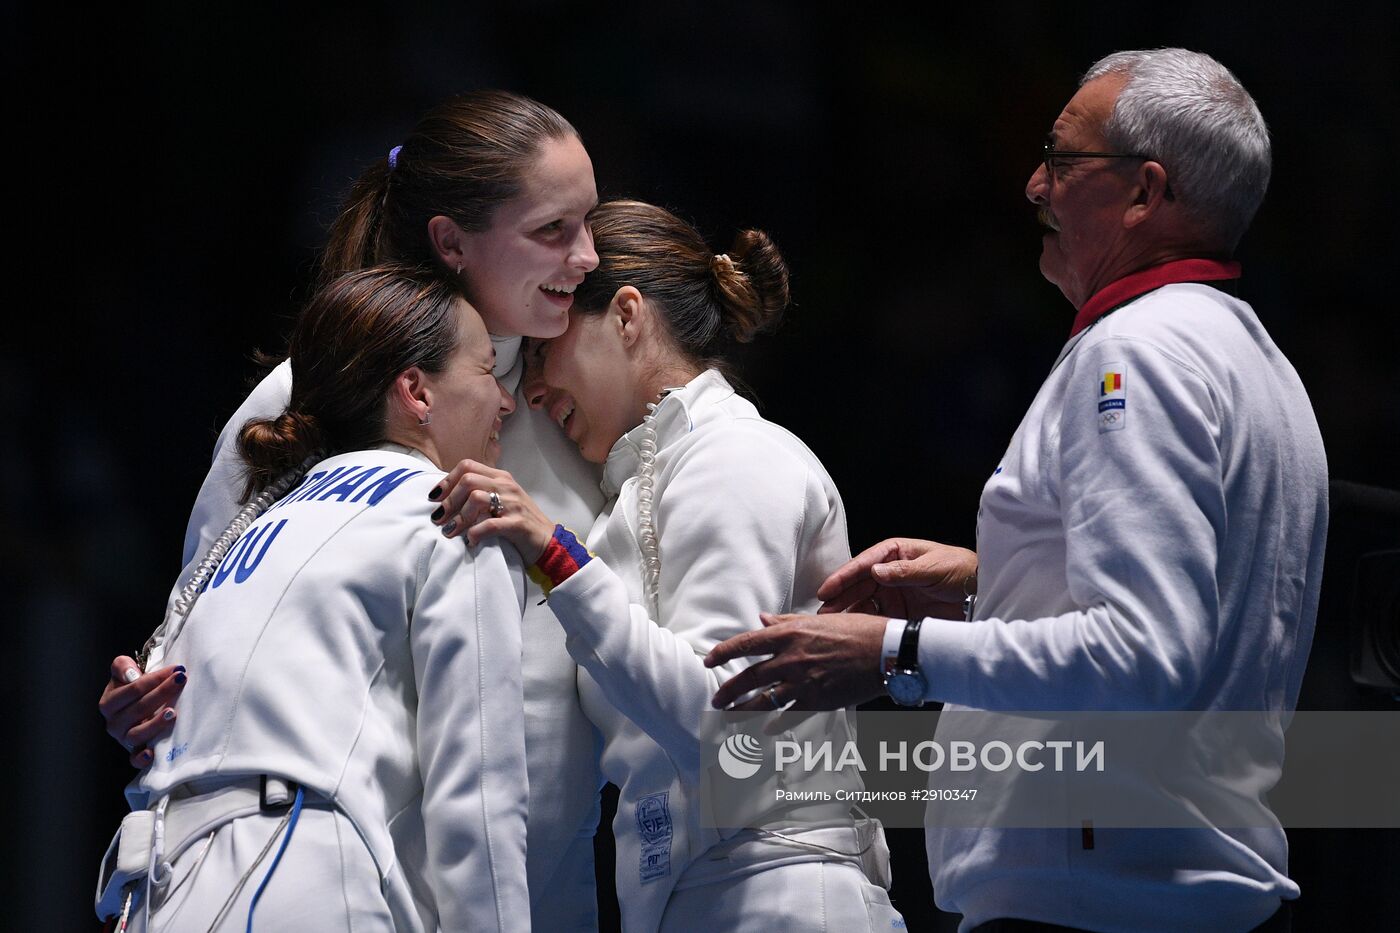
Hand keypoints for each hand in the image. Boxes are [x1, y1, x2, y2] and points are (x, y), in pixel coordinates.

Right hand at [98, 656, 186, 767]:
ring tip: (173, 712)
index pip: (132, 690)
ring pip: (137, 734)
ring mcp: (124, 738)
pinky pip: (135, 759)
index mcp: (109, 703)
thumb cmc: (134, 688)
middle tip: (181, 681)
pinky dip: (142, 758)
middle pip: (138, 709)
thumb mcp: (125, 672)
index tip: (176, 670)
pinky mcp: (134, 752)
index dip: (154, 678)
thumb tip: (131, 674)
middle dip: (162, 693)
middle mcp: (114, 722)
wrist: (137, 705)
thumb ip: (122, 666)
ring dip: (156, 723)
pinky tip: (152, 753)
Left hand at [429, 460, 553, 561]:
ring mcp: (514, 504)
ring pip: (476, 499)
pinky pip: (490, 524)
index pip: (468, 466)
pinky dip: (475, 533)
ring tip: (450, 531)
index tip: (435, 498)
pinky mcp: (518, 524)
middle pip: (468, 480)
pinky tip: (471, 541)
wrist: (548, 542)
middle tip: (439, 518)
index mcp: (501, 477)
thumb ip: (482, 492)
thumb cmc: (519, 522)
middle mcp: (507, 486)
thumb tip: (448, 497)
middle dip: (449, 500)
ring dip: (459, 517)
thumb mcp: (502, 500)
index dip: (447, 480)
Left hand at [704, 612, 888, 710]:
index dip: (723, 654)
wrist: (885, 651)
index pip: (746, 644)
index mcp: (790, 634)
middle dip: (728, 690)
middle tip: (716, 699)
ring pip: (763, 701)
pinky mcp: (817, 700)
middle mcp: (791, 658)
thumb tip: (762, 618)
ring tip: (729, 718)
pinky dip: (773, 724)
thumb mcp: (818, 620)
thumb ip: (787, 621)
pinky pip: (787, 716)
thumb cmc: (856, 630)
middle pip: (749, 677)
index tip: (710, 661)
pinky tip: (764, 730)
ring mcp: (803, 682)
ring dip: (742, 711)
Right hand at [817, 537, 975, 620]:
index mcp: (896, 553)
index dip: (844, 577)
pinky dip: (864, 624)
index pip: (864, 564)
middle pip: (858, 585)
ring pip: (863, 602)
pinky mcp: (899, 613)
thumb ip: (905, 571)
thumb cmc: (962, 570)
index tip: (828, 589)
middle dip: (839, 598)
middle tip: (823, 612)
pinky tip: (853, 632)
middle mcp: (890, 573)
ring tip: (832, 625)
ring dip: (847, 612)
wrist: (982, 594)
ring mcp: (893, 593)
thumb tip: (875, 571)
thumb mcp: (935, 568)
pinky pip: (877, 618)